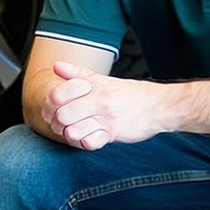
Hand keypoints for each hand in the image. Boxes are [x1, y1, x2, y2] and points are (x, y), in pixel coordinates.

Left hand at [43, 61, 169, 149]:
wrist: (159, 105)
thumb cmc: (129, 94)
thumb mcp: (103, 80)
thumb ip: (77, 74)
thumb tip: (56, 66)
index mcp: (93, 86)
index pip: (57, 95)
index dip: (50, 104)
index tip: (52, 109)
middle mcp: (98, 101)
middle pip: (62, 114)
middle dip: (57, 122)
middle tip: (60, 124)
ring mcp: (106, 118)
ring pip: (72, 131)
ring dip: (69, 134)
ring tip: (73, 131)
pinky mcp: (114, 133)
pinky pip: (90, 142)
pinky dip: (84, 143)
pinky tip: (87, 138)